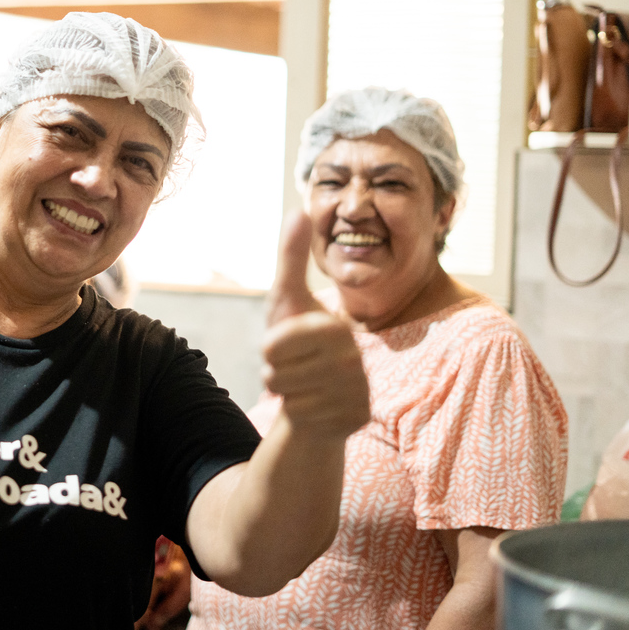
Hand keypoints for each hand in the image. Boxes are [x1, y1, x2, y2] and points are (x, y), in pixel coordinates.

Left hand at [262, 212, 369, 438]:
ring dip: (285, 392)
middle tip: (292, 367)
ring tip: (301, 384)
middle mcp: (354, 358)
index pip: (274, 346)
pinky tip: (314, 405)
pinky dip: (300, 414)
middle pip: (276, 373)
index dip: (269, 349)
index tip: (284, 346)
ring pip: (287, 396)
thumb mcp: (286, 300)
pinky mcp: (358, 419)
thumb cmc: (297, 343)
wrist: (318, 394)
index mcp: (335, 326)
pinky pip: (302, 420)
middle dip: (273, 372)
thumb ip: (290, 257)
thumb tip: (300, 209)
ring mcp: (358, 391)